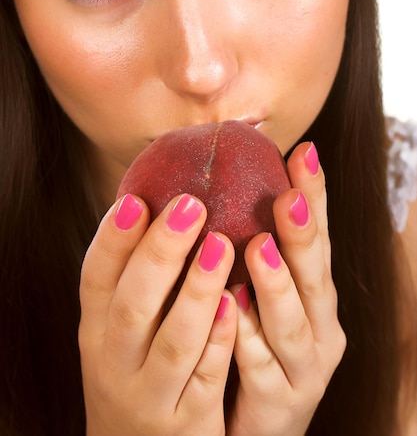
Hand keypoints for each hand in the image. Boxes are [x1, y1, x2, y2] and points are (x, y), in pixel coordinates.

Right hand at [79, 193, 236, 435]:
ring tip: (220, 243)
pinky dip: (219, 339)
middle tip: (190, 205)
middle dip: (160, 253)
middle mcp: (115, 363)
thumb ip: (132, 281)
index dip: (112, 240)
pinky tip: (235, 302)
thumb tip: (153, 205)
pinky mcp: (188, 421)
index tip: (135, 200)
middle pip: (133, 304)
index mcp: (96, 332)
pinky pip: (207, 377)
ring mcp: (151, 395)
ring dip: (197, 290)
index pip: (94, 280)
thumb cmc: (132, 372)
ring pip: (175, 340)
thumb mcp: (116, 334)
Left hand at [227, 142, 346, 435]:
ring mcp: (306, 368)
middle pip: (315, 276)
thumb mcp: (260, 293)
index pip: (316, 237)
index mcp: (313, 294)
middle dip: (304, 235)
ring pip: (293, 325)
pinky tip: (234, 315)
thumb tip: (222, 181)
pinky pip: (262, 371)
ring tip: (259, 249)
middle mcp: (320, 327)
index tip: (303, 151)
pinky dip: (249, 343)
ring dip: (277, 286)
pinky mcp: (282, 404)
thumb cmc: (256, 345)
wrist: (254, 427)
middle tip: (289, 196)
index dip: (315, 195)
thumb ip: (251, 246)